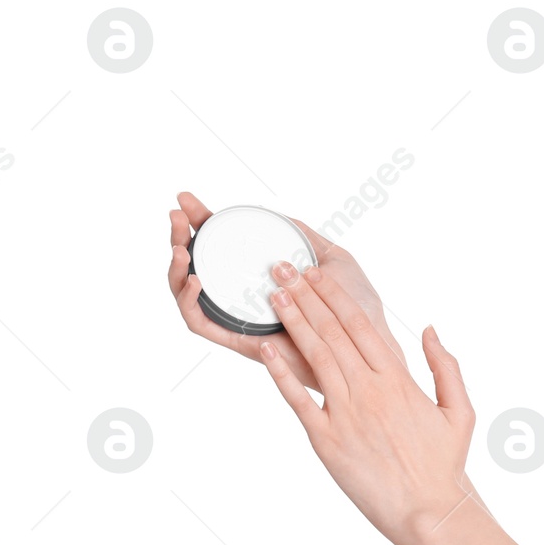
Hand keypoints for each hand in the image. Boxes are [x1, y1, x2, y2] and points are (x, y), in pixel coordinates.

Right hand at [168, 190, 406, 390]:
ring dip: (176, 269)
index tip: (188, 201)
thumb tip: (282, 216)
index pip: (223, 248)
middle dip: (180, 238)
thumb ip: (307, 237)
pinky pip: (203, 325)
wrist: (366, 343)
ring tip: (180, 247)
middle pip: (197, 267)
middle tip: (177, 214)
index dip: (202, 224)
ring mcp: (239, 321)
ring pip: (190, 296)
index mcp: (263, 278)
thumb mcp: (334, 260)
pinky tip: (194, 281)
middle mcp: (245, 299)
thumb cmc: (356, 307)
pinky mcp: (241, 342)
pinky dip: (191, 304)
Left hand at [258, 256, 475, 544]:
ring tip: (273, 295)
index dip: (335, 296)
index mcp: (399, 380)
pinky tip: (267, 349)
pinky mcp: (326, 442)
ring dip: (292, 323)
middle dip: (306, 297)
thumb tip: (429, 330)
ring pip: (314, 357)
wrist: (428, 510)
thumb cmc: (444, 464)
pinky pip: (299, 401)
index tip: (316, 272)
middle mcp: (369, 391)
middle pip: (332, 333)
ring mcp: (345, 415)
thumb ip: (445, 366)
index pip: (362, 325)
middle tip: (282, 269)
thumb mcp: (460, 410)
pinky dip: (280, 374)